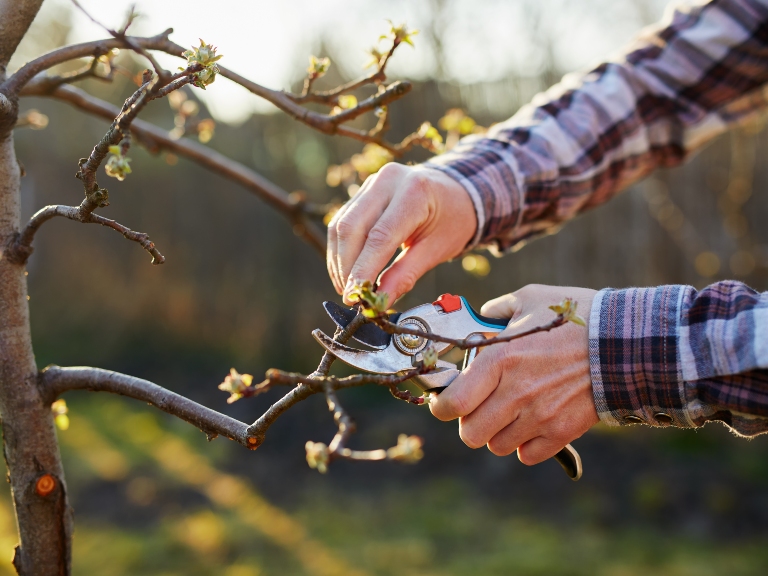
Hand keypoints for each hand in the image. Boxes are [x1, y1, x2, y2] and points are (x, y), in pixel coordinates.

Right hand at [327, 163, 475, 304]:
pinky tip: (346, 271)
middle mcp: (388, 180)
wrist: (456, 192)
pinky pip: (342, 221)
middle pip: (352, 227)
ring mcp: (373, 183)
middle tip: (350, 296)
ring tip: (347, 288)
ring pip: (341, 225)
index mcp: (415, 192)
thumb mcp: (436, 250)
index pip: (380, 236)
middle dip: (346, 267)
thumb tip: (379, 302)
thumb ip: (406, 275)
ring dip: (339, 261)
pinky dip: (341, 250)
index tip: (355, 296)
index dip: (363, 269)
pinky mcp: (363, 191)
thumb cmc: (452, 221)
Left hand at [429, 284, 599, 465]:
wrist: (626, 342)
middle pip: (470, 434)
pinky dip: (525, 444)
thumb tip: (481, 317)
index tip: (445, 401)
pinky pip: (527, 455)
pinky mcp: (562, 432)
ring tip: (508, 413)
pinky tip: (531, 423)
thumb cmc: (576, 317)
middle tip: (479, 407)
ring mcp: (539, 416)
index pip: (452, 404)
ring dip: (497, 433)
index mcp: (499, 359)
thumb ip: (497, 309)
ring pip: (497, 446)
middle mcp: (515, 393)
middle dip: (469, 422)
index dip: (441, 407)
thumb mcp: (530, 298)